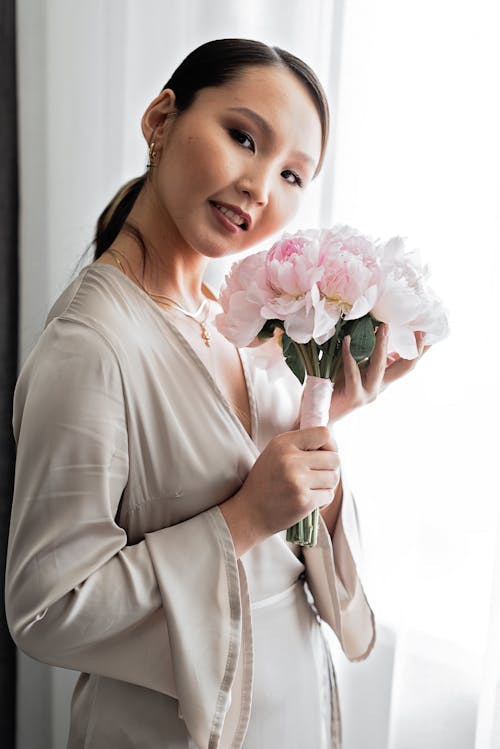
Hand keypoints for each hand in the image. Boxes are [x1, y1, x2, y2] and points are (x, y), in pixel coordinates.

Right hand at [218, 426, 339, 554]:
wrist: (250, 512)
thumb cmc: (267, 480)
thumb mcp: (276, 452)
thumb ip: (300, 444)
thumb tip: (332, 444)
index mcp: (283, 443)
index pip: (324, 434)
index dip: (329, 445)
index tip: (322, 454)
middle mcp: (290, 460)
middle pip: (335, 458)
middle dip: (330, 468)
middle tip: (316, 476)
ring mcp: (297, 481)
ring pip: (334, 478)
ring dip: (326, 485)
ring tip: (310, 488)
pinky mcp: (304, 501)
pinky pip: (329, 496)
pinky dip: (322, 500)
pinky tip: (307, 501)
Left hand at [329, 324, 430, 421]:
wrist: (320, 414)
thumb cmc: (334, 385)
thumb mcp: (354, 367)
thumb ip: (366, 354)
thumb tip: (374, 328)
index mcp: (382, 379)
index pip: (407, 364)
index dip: (421, 351)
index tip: (431, 334)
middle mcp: (379, 387)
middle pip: (404, 368)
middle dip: (415, 349)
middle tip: (420, 330)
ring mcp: (368, 393)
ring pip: (380, 367)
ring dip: (382, 346)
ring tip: (383, 327)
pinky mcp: (354, 397)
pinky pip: (354, 373)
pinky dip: (350, 355)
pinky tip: (348, 341)